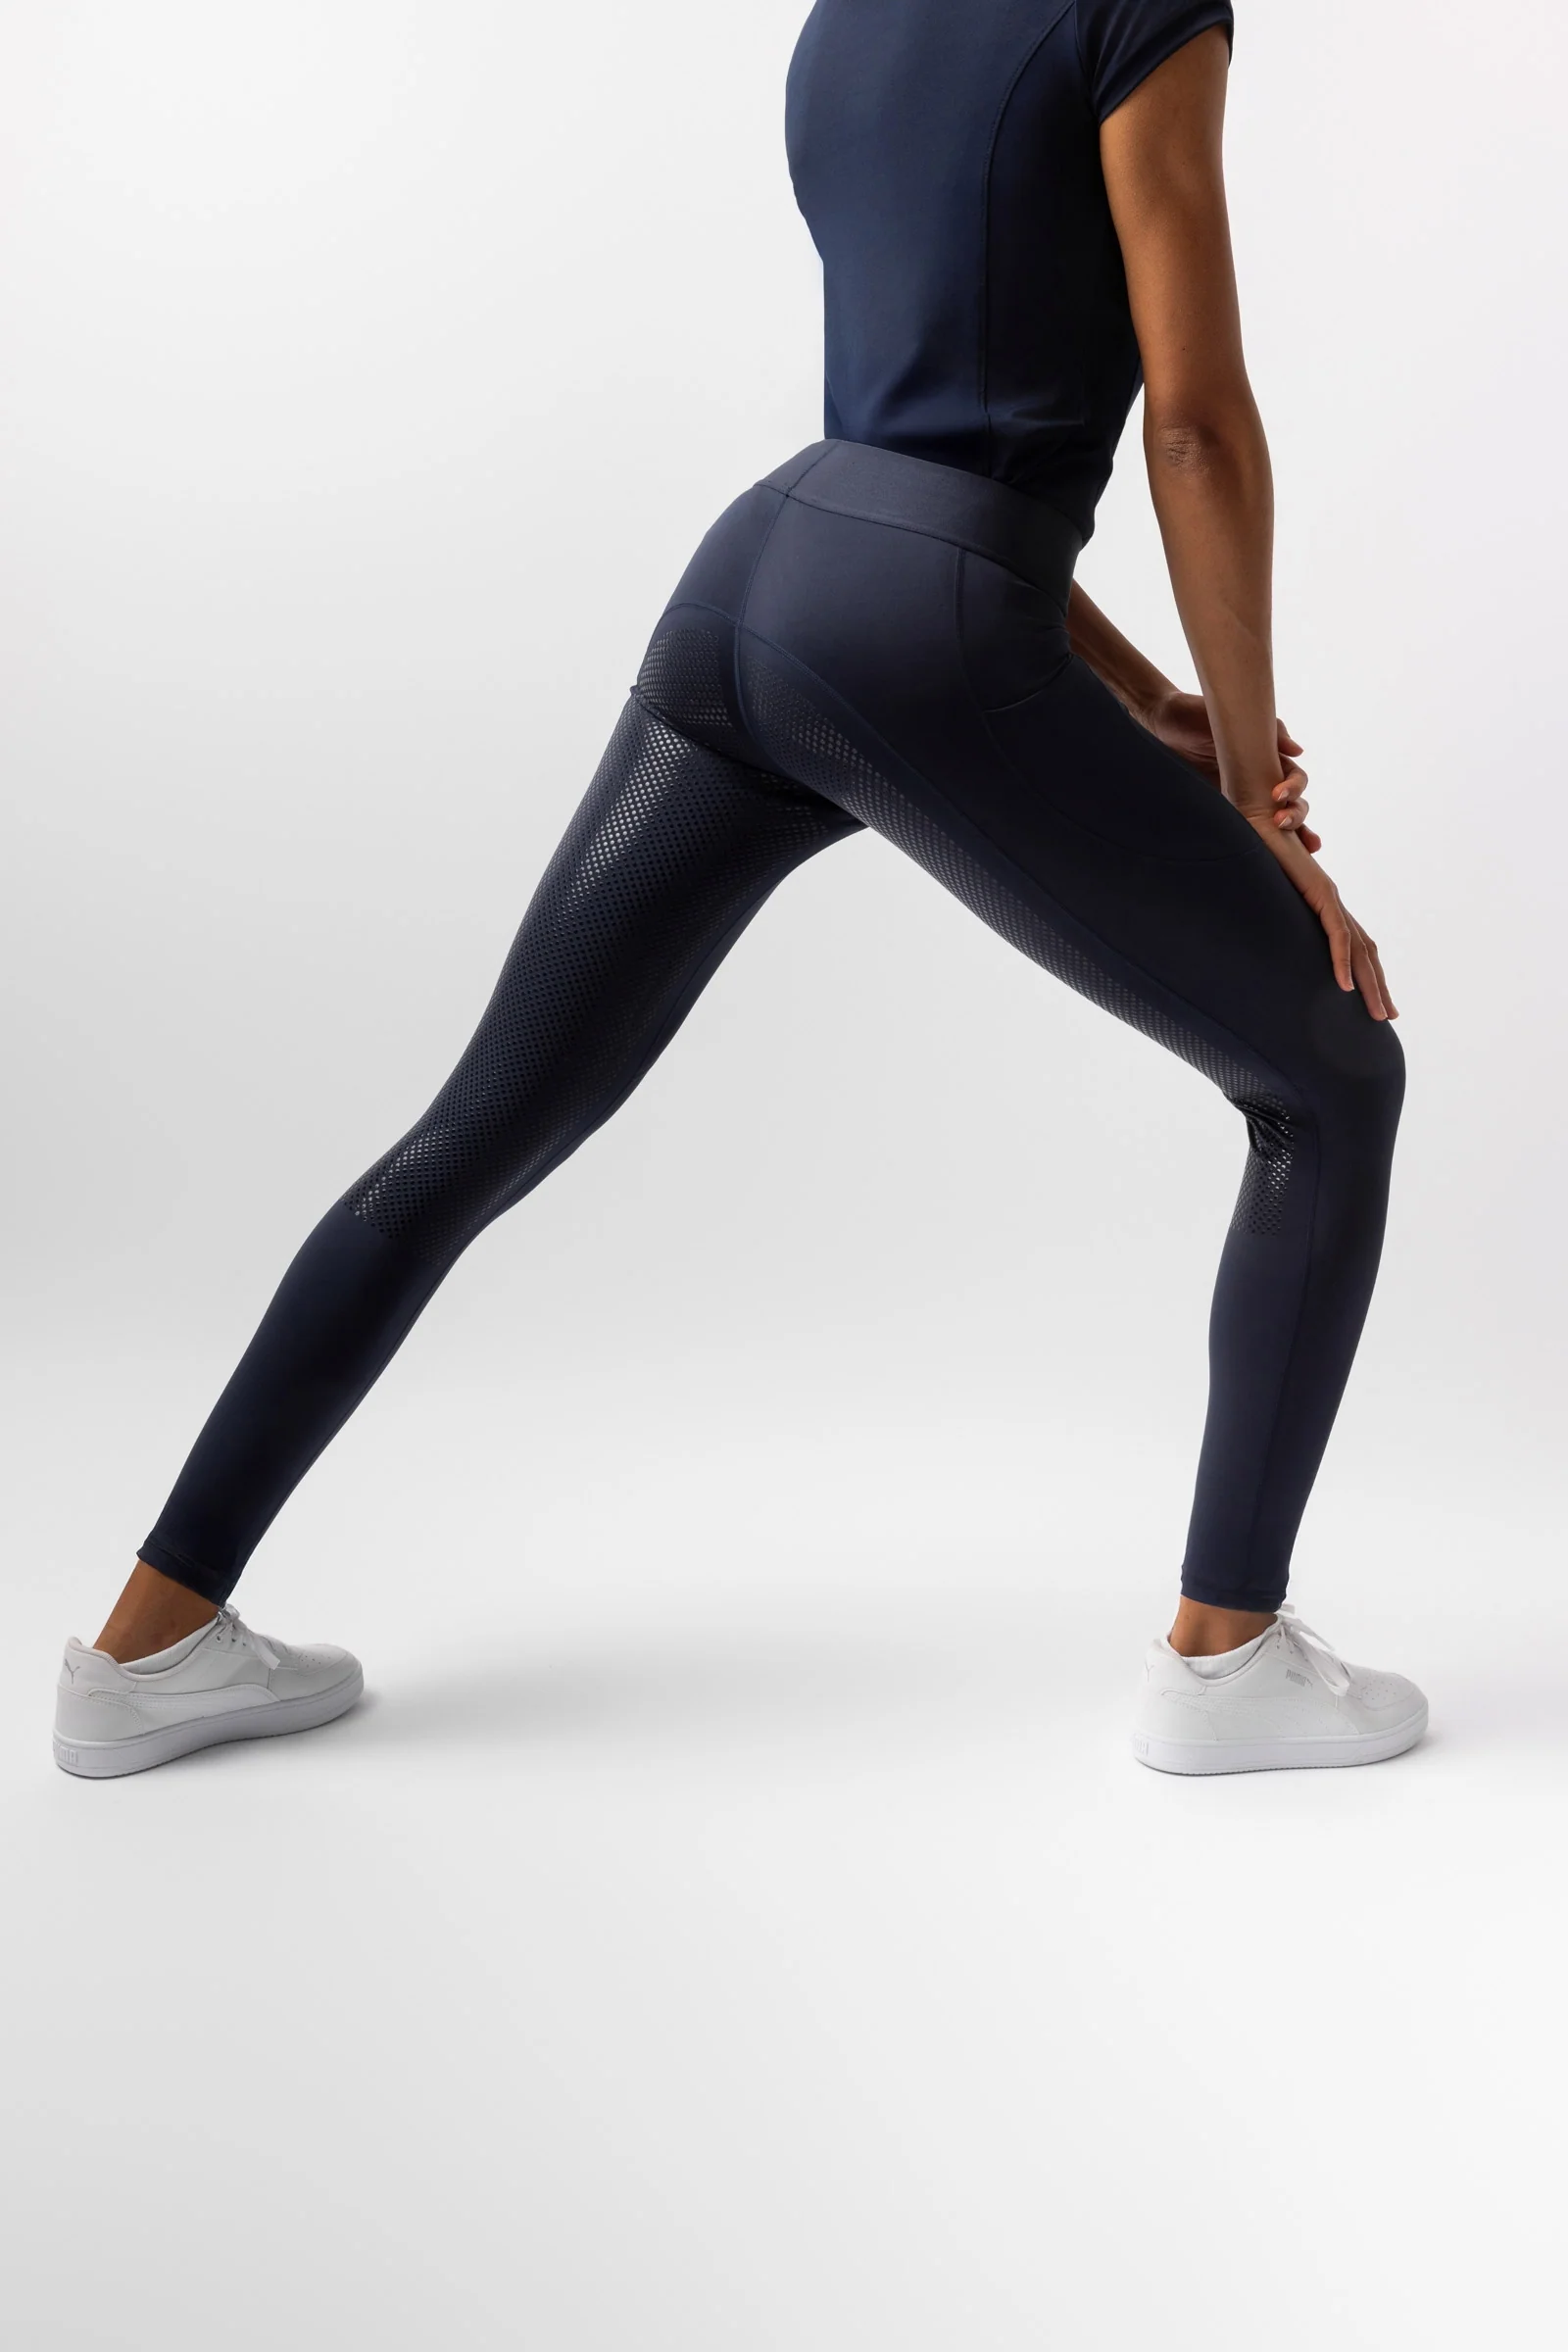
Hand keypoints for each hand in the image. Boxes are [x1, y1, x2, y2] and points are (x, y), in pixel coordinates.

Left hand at [1144, 691, 1319, 852]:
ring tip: (1295, 848)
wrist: (1161, 723)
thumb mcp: (1235, 718)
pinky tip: (1269, 859)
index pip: (1294, 778)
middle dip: (1297, 816)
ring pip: (1274, 822)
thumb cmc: (1198, 715)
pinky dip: (1260, 846)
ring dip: (1291, 835)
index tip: (1279, 795)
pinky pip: (1244, 831)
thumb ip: (1269, 731)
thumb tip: (1298, 750)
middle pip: (1292, 804)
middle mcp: (1258, 781)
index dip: (1296, 788)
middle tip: (1282, 822)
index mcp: (1266, 759)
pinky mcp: (1221, 810)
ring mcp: (1241, 798)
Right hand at [1240, 812, 1397, 1019]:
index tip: (1373, 1000)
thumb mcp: (1268, 895)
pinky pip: (1337, 934)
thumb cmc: (1258, 851)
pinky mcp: (1321, 893)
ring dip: (1370, 984)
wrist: (1258, 820)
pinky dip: (1342, 963)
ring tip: (1377, 1012)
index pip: (1354, 946)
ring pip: (1359, 949)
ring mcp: (1330, 898)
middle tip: (1387, 1016)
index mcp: (1324, 905)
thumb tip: (1260, 933)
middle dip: (1379, 986)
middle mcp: (1334, 903)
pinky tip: (1346, 988)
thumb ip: (1274, 913)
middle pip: (1365, 952)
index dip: (1367, 973)